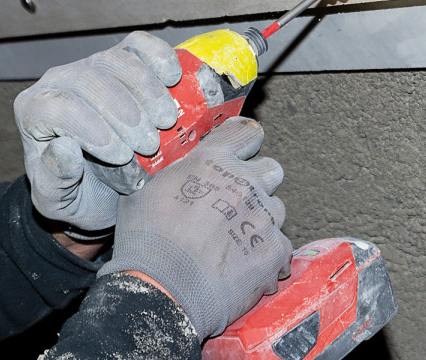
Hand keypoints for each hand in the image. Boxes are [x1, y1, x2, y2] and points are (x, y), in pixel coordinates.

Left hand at [14, 31, 180, 231]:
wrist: (103, 188)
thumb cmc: (77, 193)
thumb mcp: (58, 202)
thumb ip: (54, 180)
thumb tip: (64, 147)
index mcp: (34, 113)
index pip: (57, 107)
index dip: (89, 126)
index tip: (121, 155)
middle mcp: (58, 82)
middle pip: (88, 81)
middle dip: (123, 112)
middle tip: (149, 143)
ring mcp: (91, 66)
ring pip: (113, 59)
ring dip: (145, 88)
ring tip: (166, 120)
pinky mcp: (121, 59)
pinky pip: (137, 44)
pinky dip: (158, 56)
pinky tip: (174, 79)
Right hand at [99, 117, 292, 338]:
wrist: (161, 291)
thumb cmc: (146, 243)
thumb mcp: (144, 191)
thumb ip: (172, 174)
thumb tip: (176, 170)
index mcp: (212, 161)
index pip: (246, 133)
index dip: (246, 142)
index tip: (243, 151)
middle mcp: (243, 183)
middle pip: (271, 169)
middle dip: (259, 182)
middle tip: (236, 203)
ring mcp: (262, 217)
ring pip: (276, 210)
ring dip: (260, 221)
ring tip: (234, 243)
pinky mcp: (274, 251)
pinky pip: (281, 246)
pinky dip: (266, 256)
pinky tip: (243, 267)